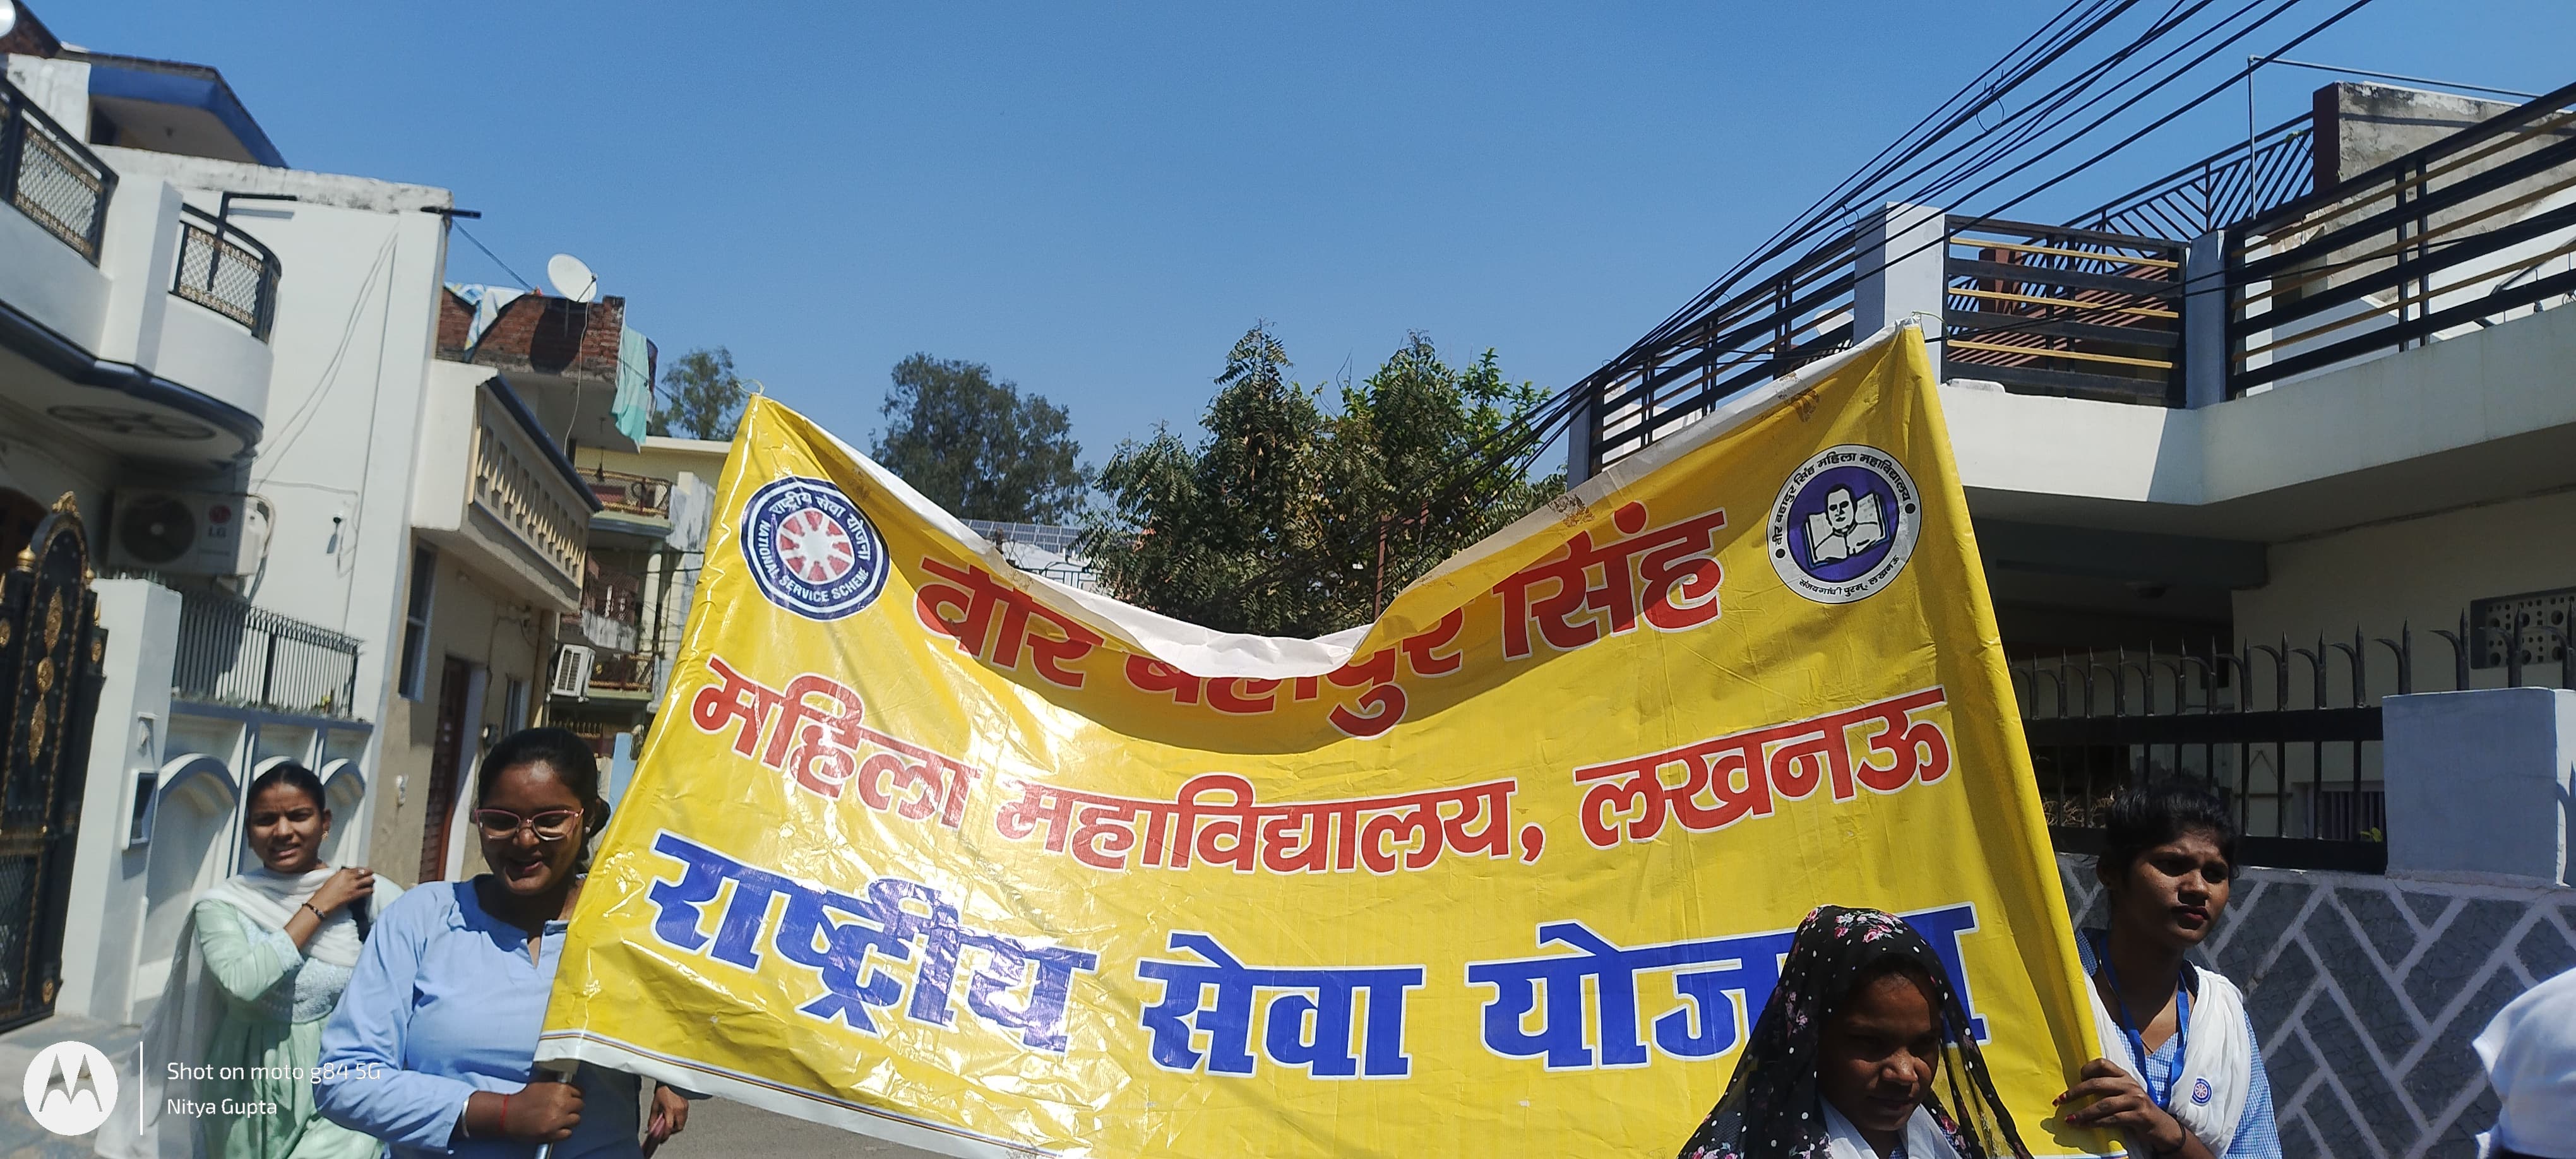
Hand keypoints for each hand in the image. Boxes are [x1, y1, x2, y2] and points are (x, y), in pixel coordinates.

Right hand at [306, 867, 375, 914]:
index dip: (364, 870)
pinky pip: (368, 890)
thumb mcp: (333, 879)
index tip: (365, 872)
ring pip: (370, 880)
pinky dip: (370, 891)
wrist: (321, 902)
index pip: (359, 868)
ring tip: (370, 884)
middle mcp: (349, 877)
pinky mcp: (355, 894)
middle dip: (370, 875)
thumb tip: (350, 876)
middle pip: (367, 872)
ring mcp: (353, 885)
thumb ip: (343, 876)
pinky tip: (369, 892)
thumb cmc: (324, 892)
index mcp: (343, 872)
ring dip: (371, 882)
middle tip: (370, 877)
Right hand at [506, 1079, 583, 1142]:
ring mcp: (559, 1119)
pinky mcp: (554, 1133)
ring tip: (560, 1119)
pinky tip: (557, 1128)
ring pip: (576, 1120)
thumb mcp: (542, 1084)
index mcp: (561, 1089)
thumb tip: (569, 1087)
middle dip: (573, 1107)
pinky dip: (564, 1131)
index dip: (574, 1096)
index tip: (572, 1099)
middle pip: (580, 1106)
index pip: (580, 1092)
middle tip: (565, 1109)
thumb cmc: (523, 1099)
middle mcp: (563, 1104)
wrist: (509, 1114)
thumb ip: (557, 1086)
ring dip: (570, 1119)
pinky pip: (568, 1133)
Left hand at [643, 1085, 689, 1155]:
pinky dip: (679, 1119)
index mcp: (671, 1109)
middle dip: (671, 1131)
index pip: (668, 1128)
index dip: (664, 1136)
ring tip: (668, 1122)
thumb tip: (651, 1128)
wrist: (671, 1078)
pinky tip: (673, 1115)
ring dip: (676, 1125)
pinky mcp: (687, 1105)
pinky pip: (684, 1116)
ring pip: (682, 1123)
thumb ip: (653, 1118)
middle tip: (665, 1131)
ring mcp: (685, 1107)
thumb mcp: (655, 1104)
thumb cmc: (663, 1088)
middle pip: (678, 1128)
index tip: (661, 1139)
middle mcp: (680, 1110)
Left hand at [2057, 1058, 2188, 1153]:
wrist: (2161, 1126)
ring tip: (2069, 1119)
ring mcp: (2135, 1100)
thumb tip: (2076, 1090)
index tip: (2075, 1079)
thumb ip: (2107, 1088)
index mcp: (2124, 1075)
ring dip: (2083, 1113)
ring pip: (2103, 1105)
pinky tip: (2085, 1126)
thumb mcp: (2124, 1093)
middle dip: (2075, 1093)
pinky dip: (2096, 1123)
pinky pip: (2113, 1119)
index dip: (2087, 1069)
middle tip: (2060, 1101)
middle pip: (2097, 1084)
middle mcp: (2129, 1084)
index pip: (2102, 1063)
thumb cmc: (2135, 1108)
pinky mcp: (2139, 1116)